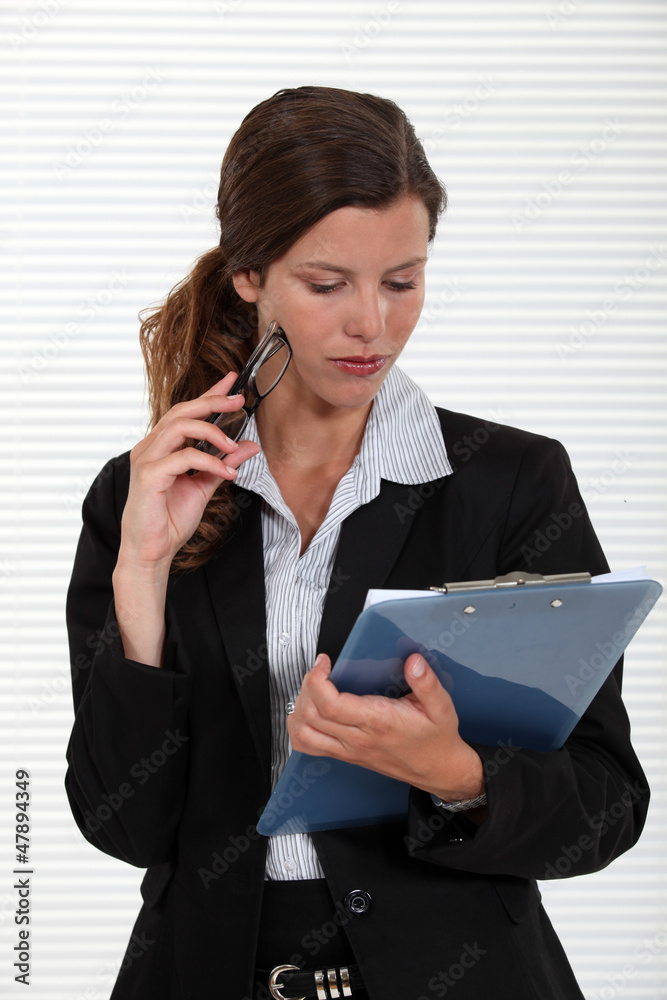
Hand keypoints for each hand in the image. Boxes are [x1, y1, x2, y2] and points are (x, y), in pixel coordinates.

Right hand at [118, 372, 259, 570]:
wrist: (151, 551)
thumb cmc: (169, 520)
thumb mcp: (204, 487)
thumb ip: (223, 463)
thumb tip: (249, 446)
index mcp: (161, 447)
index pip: (185, 412)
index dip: (209, 394)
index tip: (232, 381)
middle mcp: (150, 448)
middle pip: (181, 411)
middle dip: (212, 401)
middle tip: (238, 400)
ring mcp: (146, 459)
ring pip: (179, 426)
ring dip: (212, 431)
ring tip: (233, 444)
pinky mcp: (149, 475)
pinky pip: (184, 457)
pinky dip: (210, 462)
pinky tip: (227, 472)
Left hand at [287, 652, 484, 802]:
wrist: (438, 770)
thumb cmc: (436, 738)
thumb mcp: (441, 707)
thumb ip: (427, 682)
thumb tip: (413, 661)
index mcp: (377, 722)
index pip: (330, 704)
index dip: (317, 679)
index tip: (324, 662)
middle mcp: (357, 738)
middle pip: (310, 714)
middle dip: (307, 685)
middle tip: (320, 670)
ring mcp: (348, 749)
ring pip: (304, 732)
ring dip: (299, 708)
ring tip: (313, 689)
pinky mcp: (346, 755)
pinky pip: (309, 745)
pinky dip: (299, 728)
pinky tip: (309, 712)